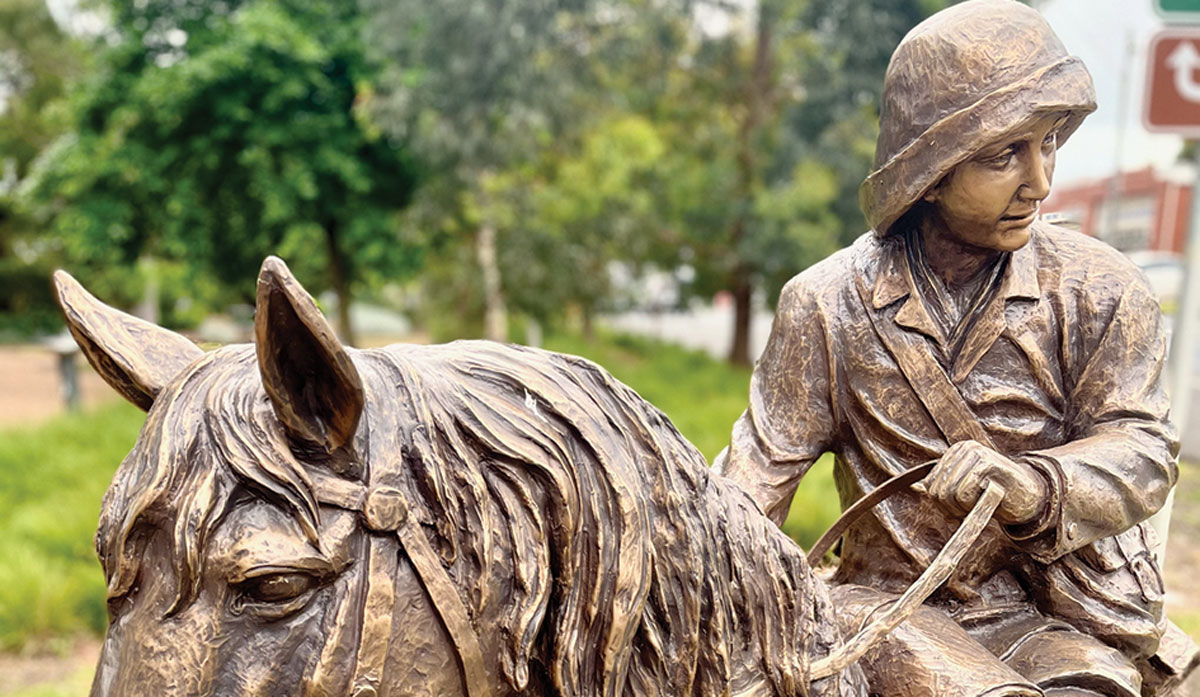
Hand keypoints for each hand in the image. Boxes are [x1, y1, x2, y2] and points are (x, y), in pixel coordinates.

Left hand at [923, 440, 1047, 524]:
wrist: (1032, 497)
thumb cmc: (997, 495)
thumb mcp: (965, 490)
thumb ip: (945, 488)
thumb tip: (919, 489)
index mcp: (954, 453)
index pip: (930, 485)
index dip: (942, 504)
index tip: (959, 510)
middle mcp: (962, 448)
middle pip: (936, 490)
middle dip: (951, 508)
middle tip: (973, 508)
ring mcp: (974, 452)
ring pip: (948, 493)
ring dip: (965, 508)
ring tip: (983, 501)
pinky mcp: (986, 462)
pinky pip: (963, 493)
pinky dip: (974, 503)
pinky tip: (990, 496)